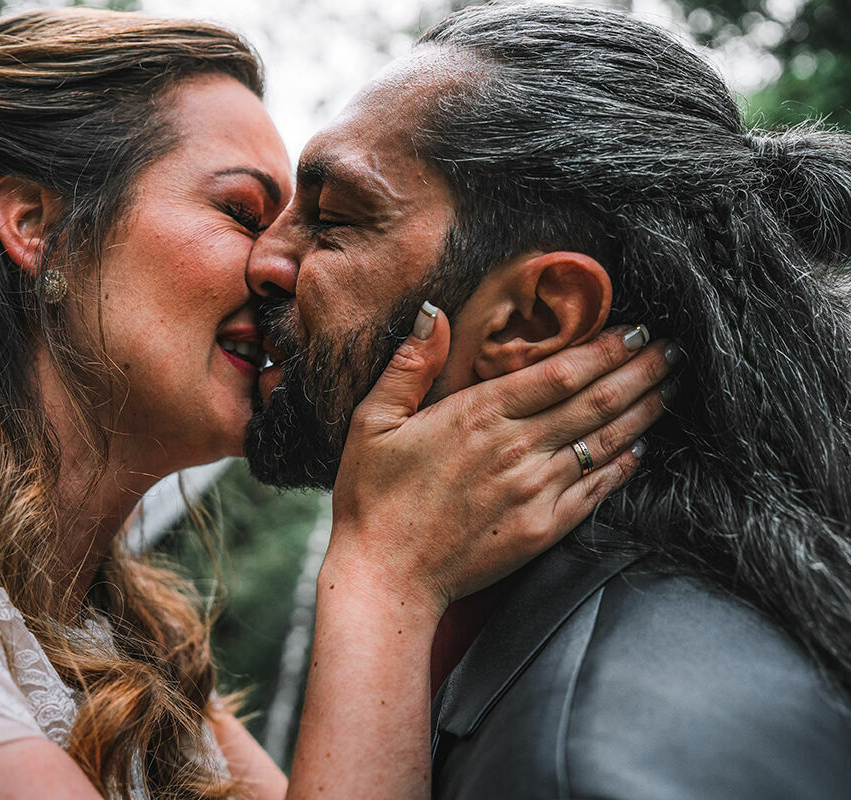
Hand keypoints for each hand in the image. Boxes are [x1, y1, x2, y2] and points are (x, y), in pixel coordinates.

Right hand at [329, 304, 673, 617]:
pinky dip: (625, 464)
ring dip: (644, 411)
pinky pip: (597, 489)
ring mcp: (535, 491)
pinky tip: (641, 447)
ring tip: (670, 388)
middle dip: (641, 372)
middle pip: (596, 401)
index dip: (606, 349)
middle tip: (673, 351)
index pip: (560, 372)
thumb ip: (408, 365)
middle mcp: (517, 449)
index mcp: (479, 415)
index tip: (636, 330)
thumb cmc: (373, 496)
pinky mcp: (544, 528)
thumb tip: (433, 312)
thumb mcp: (374, 421)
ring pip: (605, 442)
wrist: (386, 575)